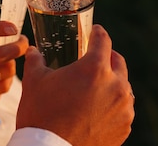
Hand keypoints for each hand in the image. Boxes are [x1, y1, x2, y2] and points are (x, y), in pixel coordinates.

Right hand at [17, 24, 134, 145]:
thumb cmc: (41, 116)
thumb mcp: (34, 82)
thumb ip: (36, 61)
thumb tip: (33, 51)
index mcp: (95, 69)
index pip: (103, 40)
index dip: (97, 32)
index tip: (94, 31)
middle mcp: (115, 85)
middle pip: (117, 61)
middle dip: (107, 56)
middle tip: (95, 57)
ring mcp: (123, 108)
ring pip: (123, 86)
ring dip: (112, 81)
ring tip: (96, 86)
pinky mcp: (124, 126)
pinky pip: (123, 108)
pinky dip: (114, 104)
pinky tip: (99, 108)